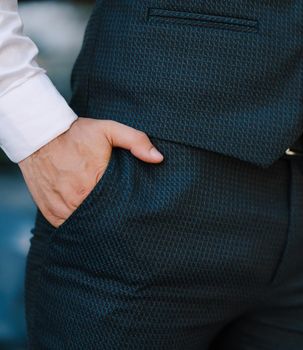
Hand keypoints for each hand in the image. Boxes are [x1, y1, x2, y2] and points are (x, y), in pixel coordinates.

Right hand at [19, 117, 163, 227]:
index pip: (117, 206)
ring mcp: (61, 208)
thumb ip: (136, 141)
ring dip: (95, 223)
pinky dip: (77, 224)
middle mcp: (75, 199)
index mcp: (93, 182)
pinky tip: (88, 219)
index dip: (127, 209)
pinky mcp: (49, 211)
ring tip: (107, 219)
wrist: (38, 134)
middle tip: (124, 217)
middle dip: (112, 219)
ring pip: (84, 226)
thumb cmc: (77, 133)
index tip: (133, 208)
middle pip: (101, 220)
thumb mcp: (109, 129)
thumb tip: (159, 158)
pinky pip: (66, 226)